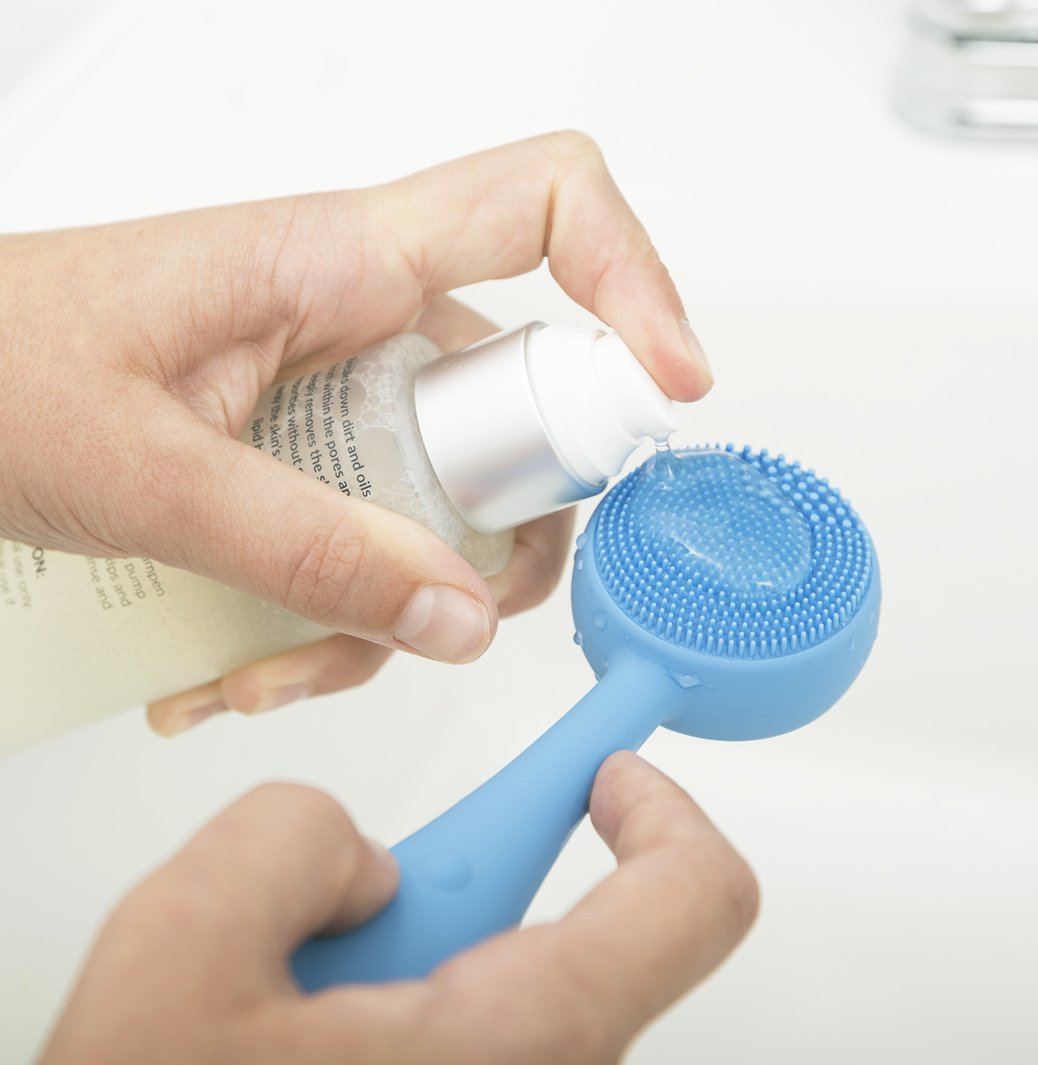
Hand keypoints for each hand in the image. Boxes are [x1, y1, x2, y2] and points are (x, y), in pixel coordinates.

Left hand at [0, 132, 712, 734]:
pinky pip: (382, 533)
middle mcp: (366, 319)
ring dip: (389, 606)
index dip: (636, 281)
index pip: (547, 205)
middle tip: (425, 615)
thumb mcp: (148, 473)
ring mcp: (345, 392)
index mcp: (342, 263)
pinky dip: (338, 611)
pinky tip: (245, 661)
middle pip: (521, 412)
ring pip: (448, 501)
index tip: (670, 388)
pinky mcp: (313, 449)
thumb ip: (307, 550)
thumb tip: (456, 614)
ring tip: (270, 668)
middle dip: (496, 541)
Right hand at [34, 753, 756, 1064]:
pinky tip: (302, 1044)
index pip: (695, 900)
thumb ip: (292, 835)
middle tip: (353, 902)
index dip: (662, 809)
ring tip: (290, 1005)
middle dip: (460, 887)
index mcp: (517, 1052)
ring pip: (504, 993)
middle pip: (576, 938)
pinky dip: (398, 1013)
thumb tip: (362, 859)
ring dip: (408, 959)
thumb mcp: (179, 952)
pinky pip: (471, 1046)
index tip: (610, 773)